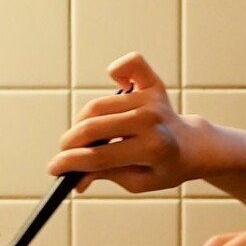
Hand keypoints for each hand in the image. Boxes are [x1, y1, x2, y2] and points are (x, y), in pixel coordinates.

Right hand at [47, 52, 211, 192]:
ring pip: (98, 106)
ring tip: (84, 136)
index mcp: (152, 150)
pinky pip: (130, 64)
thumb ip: (106, 175)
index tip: (52, 168)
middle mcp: (152, 120)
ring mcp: (151, 100)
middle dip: (69, 144)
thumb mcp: (137, 181)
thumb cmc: (163, 167)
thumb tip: (75, 180)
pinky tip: (116, 84)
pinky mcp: (152, 83)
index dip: (70, 163)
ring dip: (82, 122)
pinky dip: (118, 70)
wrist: (192, 147)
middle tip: (64, 152)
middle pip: (93, 128)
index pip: (99, 156)